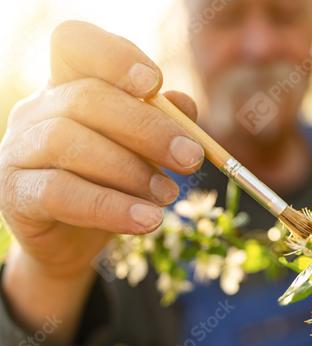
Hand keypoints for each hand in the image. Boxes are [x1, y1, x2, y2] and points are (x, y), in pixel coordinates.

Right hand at [0, 20, 202, 340]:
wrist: (79, 233)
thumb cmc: (120, 179)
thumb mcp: (147, 150)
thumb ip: (168, 122)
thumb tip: (189, 106)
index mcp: (71, 86)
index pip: (77, 44)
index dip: (112, 54)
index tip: (152, 81)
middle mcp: (38, 109)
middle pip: (88, 99)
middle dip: (148, 129)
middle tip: (194, 160)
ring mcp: (18, 149)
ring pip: (73, 143)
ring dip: (132, 170)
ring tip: (172, 198)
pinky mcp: (16, 194)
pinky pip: (63, 192)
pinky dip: (112, 206)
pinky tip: (150, 220)